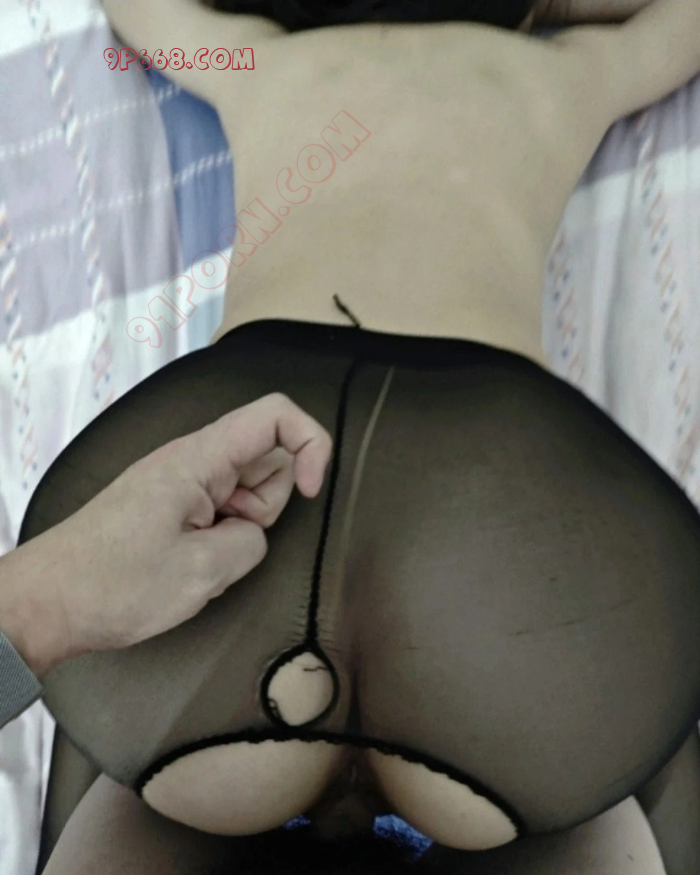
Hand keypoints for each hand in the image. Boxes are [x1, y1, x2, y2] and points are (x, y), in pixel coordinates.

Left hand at [0, 394, 331, 675]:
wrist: (47, 604)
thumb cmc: (110, 584)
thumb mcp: (202, 571)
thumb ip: (252, 542)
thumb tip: (253, 534)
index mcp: (199, 458)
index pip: (276, 415)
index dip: (311, 444)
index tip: (313, 490)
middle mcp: (191, 461)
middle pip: (267, 458)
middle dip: (269, 505)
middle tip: (230, 539)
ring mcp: (181, 484)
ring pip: (246, 492)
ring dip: (243, 530)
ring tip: (202, 558)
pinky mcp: (173, 508)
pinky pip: (221, 515)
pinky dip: (220, 543)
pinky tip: (189, 566)